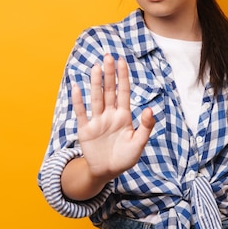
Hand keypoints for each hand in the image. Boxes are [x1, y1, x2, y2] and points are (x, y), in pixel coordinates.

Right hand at [71, 54, 155, 183]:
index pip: (124, 92)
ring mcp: (97, 121)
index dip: (123, 77)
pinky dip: (78, 101)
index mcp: (124, 116)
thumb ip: (146, 127)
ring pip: (96, 98)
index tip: (122, 61)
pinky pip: (81, 113)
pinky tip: (76, 88)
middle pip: (109, 91)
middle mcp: (110, 114)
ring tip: (96, 67)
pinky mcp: (85, 130)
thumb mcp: (139, 144)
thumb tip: (151, 109)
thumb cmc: (125, 157)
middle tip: (108, 56)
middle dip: (109, 74)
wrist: (107, 172)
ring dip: (96, 83)